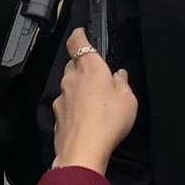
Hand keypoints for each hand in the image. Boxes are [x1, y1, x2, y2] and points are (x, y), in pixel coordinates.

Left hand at [52, 28, 136, 174]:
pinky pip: (66, 105)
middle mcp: (71, 78)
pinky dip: (74, 108)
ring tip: (95, 103)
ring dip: (78, 89)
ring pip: (69, 86)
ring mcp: (61, 97)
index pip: (77, 41)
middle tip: (98, 78)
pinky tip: (86, 119)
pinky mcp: (57, 116)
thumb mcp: (127, 99)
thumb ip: (122, 83)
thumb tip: (119, 75)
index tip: (82, 33)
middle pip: (73, 64)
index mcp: (89, 68)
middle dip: (83, 67)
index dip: (79, 35)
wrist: (83, 151)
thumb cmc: (108, 121)